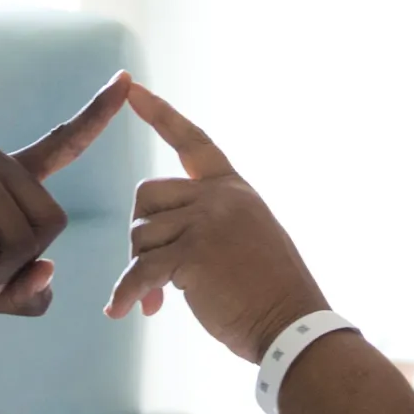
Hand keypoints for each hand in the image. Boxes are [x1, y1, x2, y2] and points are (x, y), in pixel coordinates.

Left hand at [104, 85, 328, 363]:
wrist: (292, 324)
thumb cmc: (269, 292)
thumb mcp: (247, 238)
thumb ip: (209, 223)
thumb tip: (155, 243)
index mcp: (234, 189)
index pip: (192, 141)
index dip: (160, 114)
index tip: (131, 88)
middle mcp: (220, 198)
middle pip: (147, 196)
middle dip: (143, 236)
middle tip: (154, 276)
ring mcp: (207, 222)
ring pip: (141, 234)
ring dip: (141, 270)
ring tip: (158, 299)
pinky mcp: (193, 254)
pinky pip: (141, 270)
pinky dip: (127, 293)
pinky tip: (122, 311)